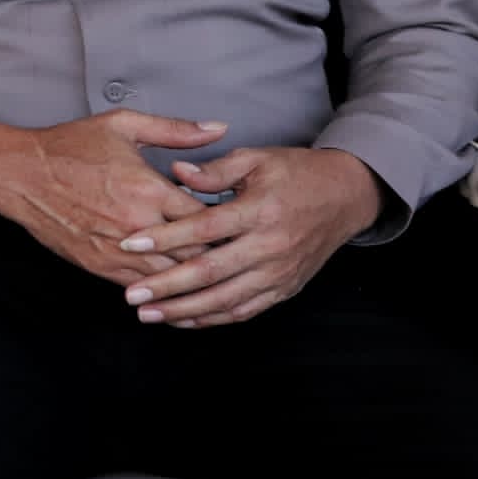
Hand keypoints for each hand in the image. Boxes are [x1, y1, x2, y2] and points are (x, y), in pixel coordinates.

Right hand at [0, 110, 228, 283]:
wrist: (18, 175)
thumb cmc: (69, 147)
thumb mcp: (123, 126)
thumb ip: (175, 130)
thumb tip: (219, 128)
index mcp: (147, 188)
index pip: (206, 217)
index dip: (228, 222)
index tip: (241, 222)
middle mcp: (136, 224)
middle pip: (196, 253)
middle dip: (218, 255)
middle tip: (238, 254)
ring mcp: (117, 249)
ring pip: (172, 276)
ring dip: (194, 278)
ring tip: (219, 278)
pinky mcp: (99, 266)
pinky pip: (142, 286)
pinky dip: (164, 290)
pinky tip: (180, 291)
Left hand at [117, 145, 381, 327]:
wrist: (347, 196)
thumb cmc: (297, 173)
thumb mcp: (257, 158)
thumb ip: (216, 169)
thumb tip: (178, 172)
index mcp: (260, 211)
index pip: (205, 229)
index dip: (166, 237)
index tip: (130, 242)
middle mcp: (271, 246)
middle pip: (211, 272)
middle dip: (167, 286)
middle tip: (132, 295)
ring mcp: (280, 272)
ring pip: (226, 299)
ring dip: (185, 310)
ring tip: (149, 314)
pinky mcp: (286, 288)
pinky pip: (246, 310)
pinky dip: (214, 319)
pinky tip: (185, 320)